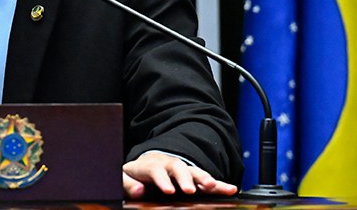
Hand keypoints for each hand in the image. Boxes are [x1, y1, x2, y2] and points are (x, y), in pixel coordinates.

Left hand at [122, 152, 237, 198]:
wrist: (146, 166)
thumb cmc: (135, 176)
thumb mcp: (125, 178)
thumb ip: (128, 184)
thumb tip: (139, 191)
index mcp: (150, 165)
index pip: (156, 171)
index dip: (162, 180)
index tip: (169, 190)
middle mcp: (168, 164)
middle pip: (178, 167)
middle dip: (185, 178)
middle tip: (190, 190)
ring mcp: (182, 170)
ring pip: (194, 171)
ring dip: (203, 178)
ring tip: (212, 187)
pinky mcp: (192, 178)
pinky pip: (207, 180)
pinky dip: (219, 185)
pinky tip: (231, 189)